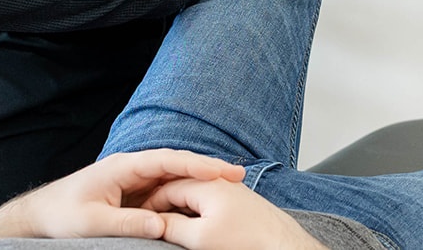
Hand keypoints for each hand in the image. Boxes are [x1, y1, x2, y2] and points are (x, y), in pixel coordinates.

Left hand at [0, 150, 244, 248]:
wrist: (40, 215)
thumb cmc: (62, 215)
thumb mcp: (93, 223)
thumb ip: (128, 223)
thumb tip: (162, 226)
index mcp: (124, 166)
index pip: (170, 161)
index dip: (200, 164)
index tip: (227, 170)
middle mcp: (131, 167)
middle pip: (177, 163)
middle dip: (208, 168)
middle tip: (239, 176)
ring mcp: (132, 178)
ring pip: (172, 175)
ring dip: (198, 179)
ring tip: (228, 187)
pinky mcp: (132, 192)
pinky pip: (163, 189)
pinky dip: (183, 191)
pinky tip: (200, 200)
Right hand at [145, 177, 328, 249]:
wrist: (283, 245)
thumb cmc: (247, 241)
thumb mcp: (201, 238)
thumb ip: (172, 226)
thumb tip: (153, 223)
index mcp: (206, 183)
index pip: (165, 189)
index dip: (149, 206)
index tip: (139, 221)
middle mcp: (218, 180)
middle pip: (180, 189)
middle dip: (164, 206)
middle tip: (152, 226)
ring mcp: (230, 188)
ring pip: (195, 196)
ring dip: (181, 211)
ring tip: (172, 230)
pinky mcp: (239, 201)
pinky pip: (209, 202)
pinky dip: (197, 213)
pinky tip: (196, 229)